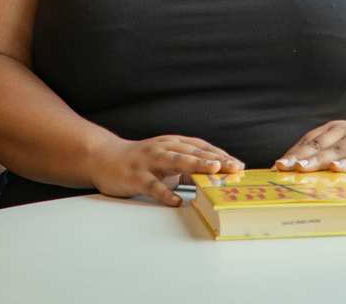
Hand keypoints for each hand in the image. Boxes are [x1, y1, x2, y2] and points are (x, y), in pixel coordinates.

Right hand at [88, 135, 244, 207]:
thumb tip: (214, 179)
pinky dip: (165, 193)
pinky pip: (153, 185)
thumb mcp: (167, 160)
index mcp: (174, 144)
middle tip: (235, 167)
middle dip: (216, 159)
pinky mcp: (137, 176)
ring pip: (176, 161)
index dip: (221, 155)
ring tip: (213, 171)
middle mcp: (165, 148)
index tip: (239, 165)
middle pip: (194, 152)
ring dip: (196, 165)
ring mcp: (151, 161)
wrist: (106, 158)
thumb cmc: (142, 161)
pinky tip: (176, 201)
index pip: (202, 148)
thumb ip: (188, 169)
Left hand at [274, 121, 345, 187]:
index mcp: (335, 130)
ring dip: (318, 160)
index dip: (292, 153)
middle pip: (319, 145)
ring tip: (302, 168)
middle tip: (283, 167)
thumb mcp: (342, 156)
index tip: (277, 165)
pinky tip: (337, 168)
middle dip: (299, 157)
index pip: (309, 141)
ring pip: (336, 151)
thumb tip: (294, 175)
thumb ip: (323, 162)